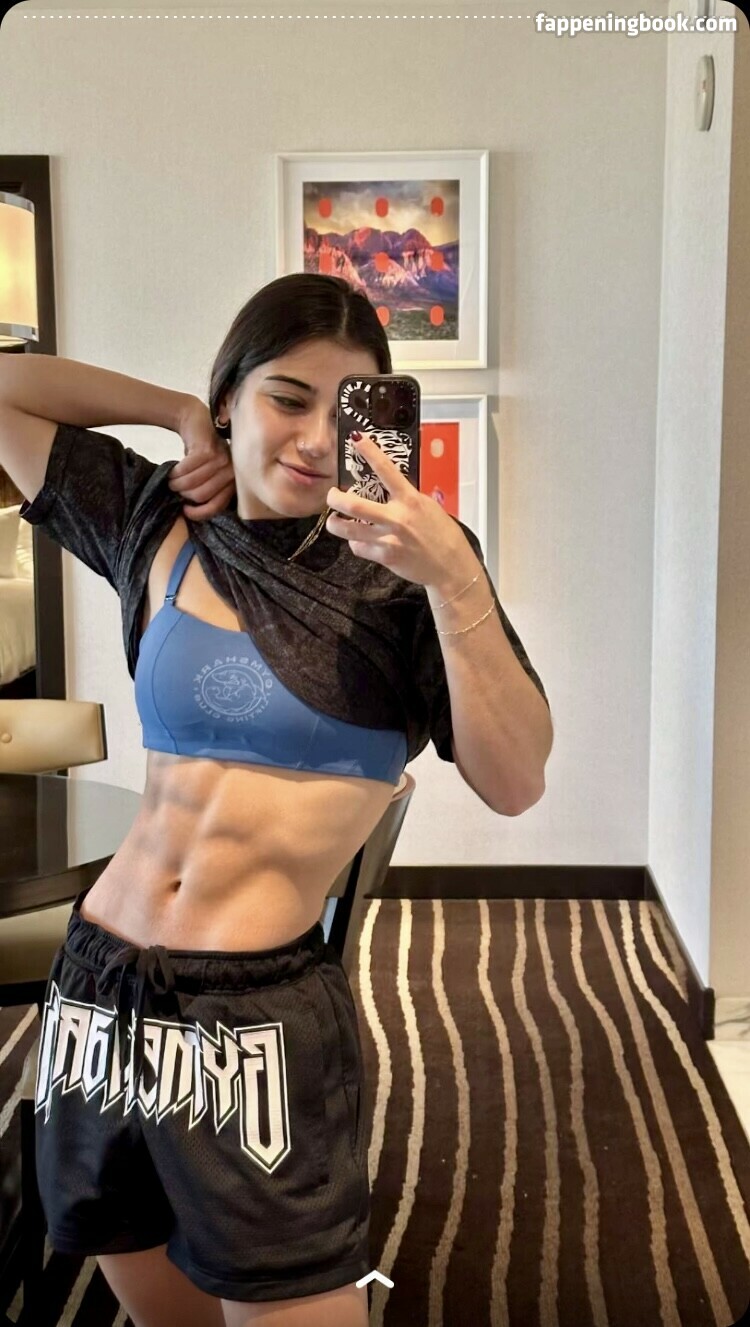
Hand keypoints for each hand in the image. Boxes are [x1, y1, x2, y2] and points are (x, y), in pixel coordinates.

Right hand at [167, 397, 235, 519]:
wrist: (196, 420)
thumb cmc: (199, 452)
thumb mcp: (206, 474)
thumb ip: (206, 490)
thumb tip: (191, 512)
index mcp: (232, 481)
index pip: (217, 506)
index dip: (199, 512)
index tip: (185, 510)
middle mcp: (230, 471)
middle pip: (201, 495)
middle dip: (183, 494)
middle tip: (173, 488)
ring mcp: (221, 459)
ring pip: (192, 484)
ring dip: (176, 483)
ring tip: (171, 479)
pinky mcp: (208, 450)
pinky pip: (186, 470)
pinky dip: (175, 472)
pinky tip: (172, 470)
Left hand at [325, 434, 474, 588]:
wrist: (451, 566)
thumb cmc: (443, 535)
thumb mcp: (428, 507)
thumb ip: (406, 498)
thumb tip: (389, 489)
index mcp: (410, 500)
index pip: (386, 470)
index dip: (370, 452)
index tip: (356, 439)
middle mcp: (397, 518)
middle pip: (354, 505)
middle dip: (335, 498)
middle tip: (332, 495)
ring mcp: (389, 539)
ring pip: (349, 530)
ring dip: (335, 524)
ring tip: (334, 520)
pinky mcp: (385, 557)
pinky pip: (359, 548)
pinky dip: (356, 544)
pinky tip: (360, 541)